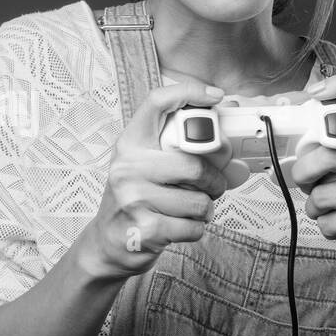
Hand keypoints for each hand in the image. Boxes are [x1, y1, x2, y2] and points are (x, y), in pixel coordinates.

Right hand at [77, 77, 234, 280]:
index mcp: (130, 143)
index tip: (214, 96)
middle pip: (194, 165)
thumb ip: (180, 147)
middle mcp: (127, 166)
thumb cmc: (136, 199)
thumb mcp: (146, 165)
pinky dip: (195, 229)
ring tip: (189, 209)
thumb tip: (227, 125)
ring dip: (204, 209)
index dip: (189, 93)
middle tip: (212, 187)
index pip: (156, 103)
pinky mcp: (144, 229)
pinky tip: (178, 227)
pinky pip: (192, 227)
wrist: (108, 242)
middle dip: (214, 181)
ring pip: (198, 201)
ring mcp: (133, 198)